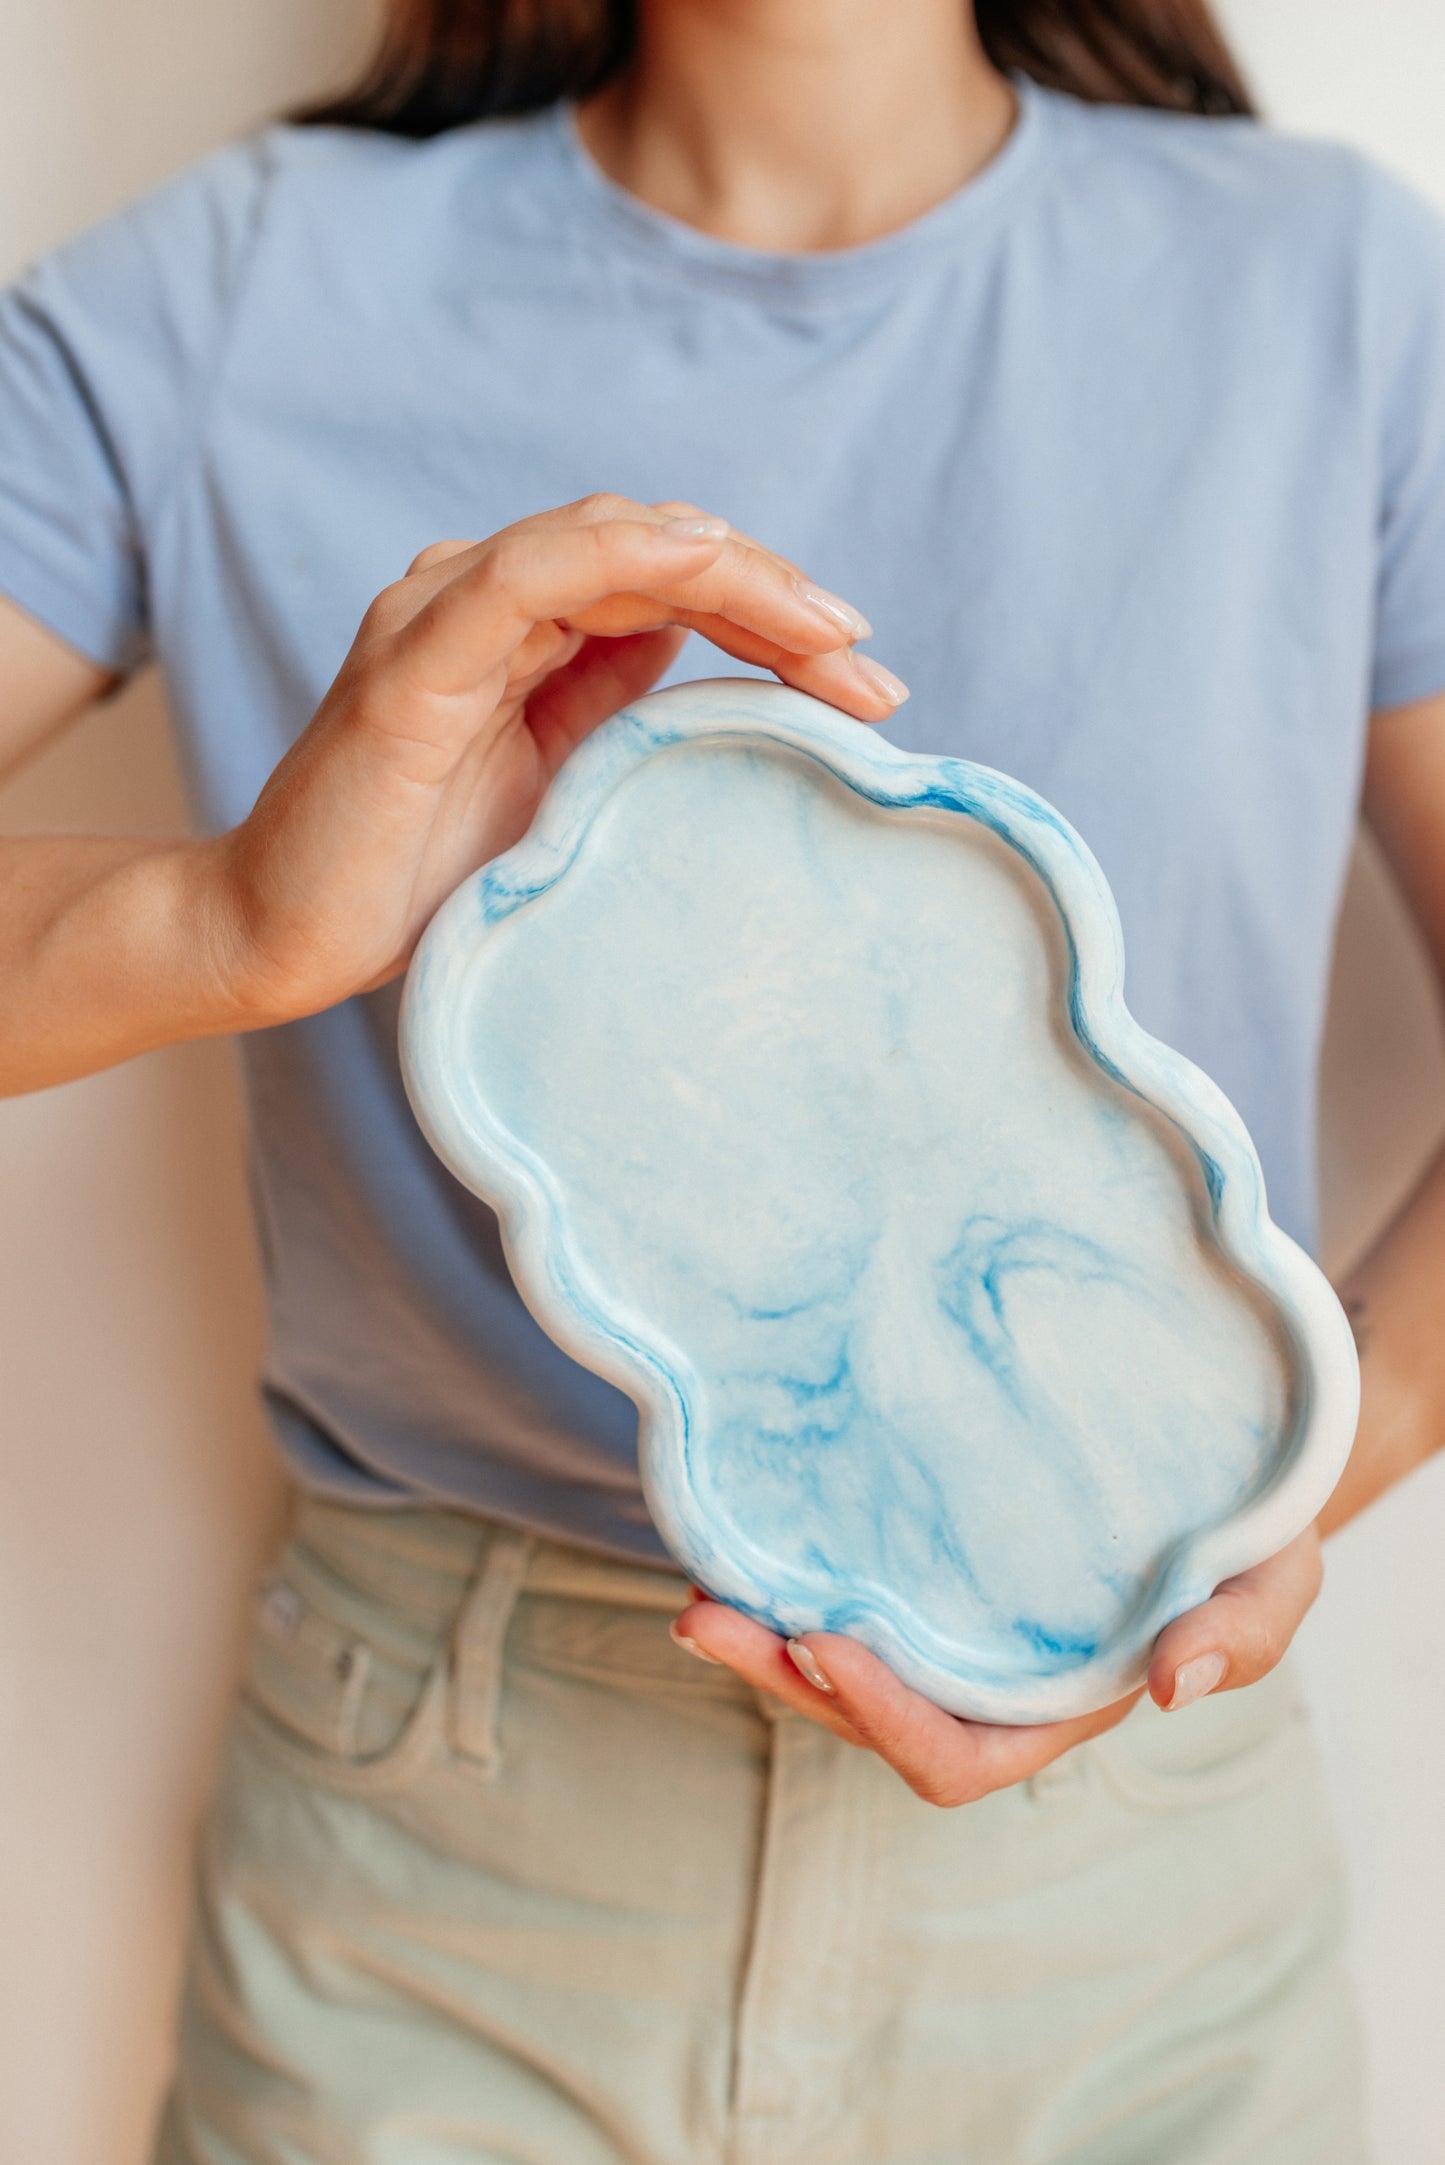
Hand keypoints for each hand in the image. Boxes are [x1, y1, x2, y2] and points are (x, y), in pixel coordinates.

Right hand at [212, 494, 906, 1025]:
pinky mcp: (410, 666)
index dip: (769, 607)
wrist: (280, 937)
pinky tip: (708, 571)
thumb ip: (609, 712)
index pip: (663, 577)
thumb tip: (704, 660)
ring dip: (733, 574)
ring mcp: (437, 619)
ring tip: (827, 633)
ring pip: (607, 541)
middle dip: (777, 594)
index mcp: (515, 630)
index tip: (861, 674)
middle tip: (871, 664)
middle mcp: (476, 600)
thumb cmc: (410, 875)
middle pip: (655, 547)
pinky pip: (524, 578)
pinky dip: (623, 561)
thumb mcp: (550, 788)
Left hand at [670, 1525, 1322, 1806]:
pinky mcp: (929, 1577)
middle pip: (868, 1719)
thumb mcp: (1274, 1580)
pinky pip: (848, 1605)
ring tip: (696, 1592)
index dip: (884, 1716)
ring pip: (840, 1668)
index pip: (955, 1758)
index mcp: (1057, 1710)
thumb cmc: (1253, 1537)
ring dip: (764, 1640)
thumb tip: (1175, 1689)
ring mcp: (952, 1637)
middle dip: (783, 1679)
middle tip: (702, 1616)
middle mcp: (989, 1689)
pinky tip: (738, 1546)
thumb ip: (1241, 1635)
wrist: (1223, 1469)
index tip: (822, 1638)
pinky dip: (789, 1589)